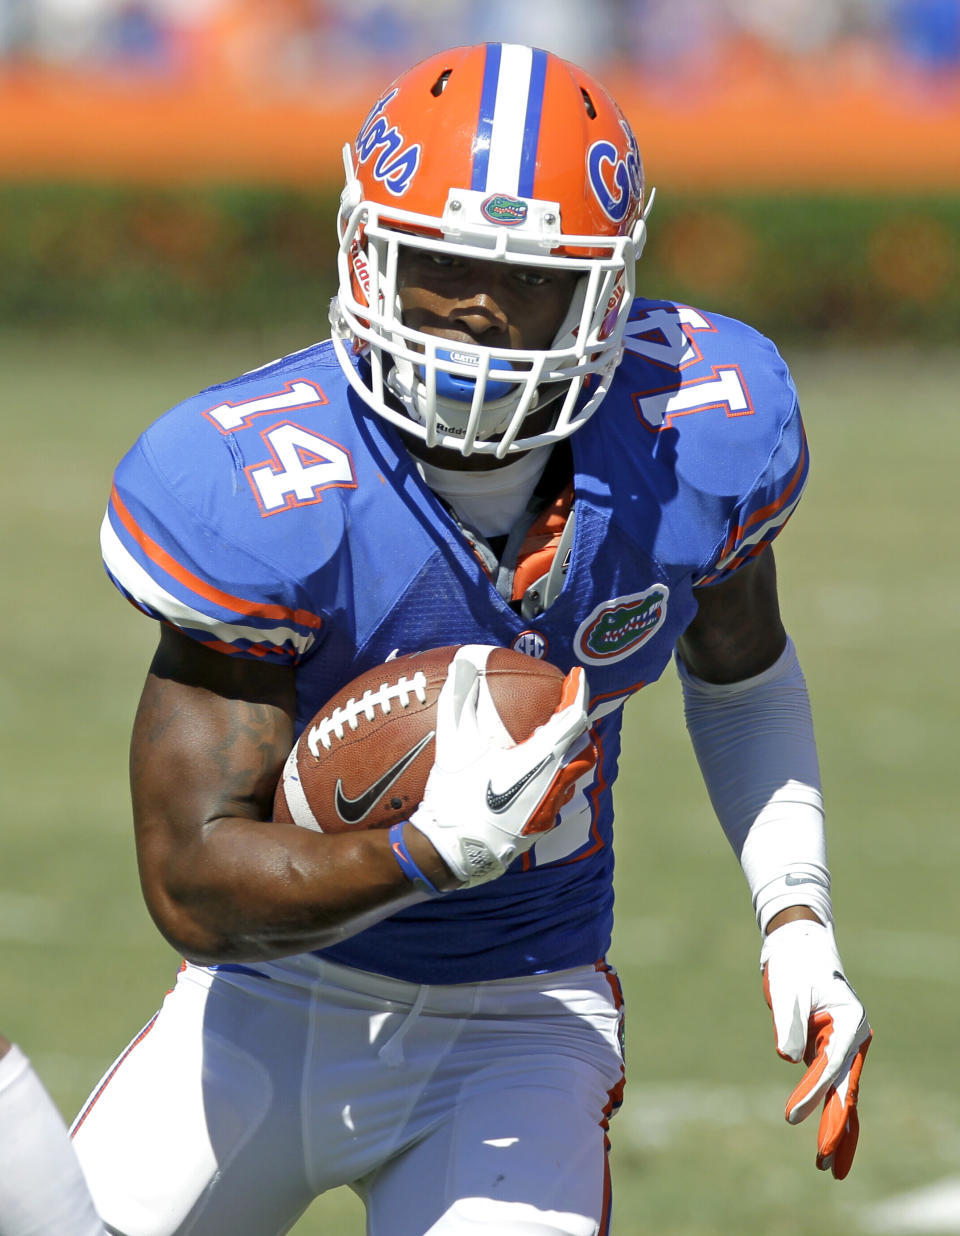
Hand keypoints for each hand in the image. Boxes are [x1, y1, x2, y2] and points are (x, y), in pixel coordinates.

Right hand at [409, 648, 595, 886]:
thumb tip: (462, 663)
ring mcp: (551, 806)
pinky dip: (555, 776)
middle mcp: (555, 781)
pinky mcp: (542, 824)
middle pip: (580, 745)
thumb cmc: (457, 798)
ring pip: (573, 771)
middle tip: (561, 706)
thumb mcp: (455, 746)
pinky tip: (534, 775)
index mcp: (539, 758)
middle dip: (575, 723)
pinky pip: (560, 793)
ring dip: (566, 751)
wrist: (453, 851)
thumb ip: (459, 701)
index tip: (576, 676)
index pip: (572, 718)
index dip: (577, 693)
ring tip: (548, 738)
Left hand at [761, 919, 871, 1178]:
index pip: (829, 1064)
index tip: (791, 1116)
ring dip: (839, 1128)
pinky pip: (834, 1087)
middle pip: (846, 1089)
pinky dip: (832, 1112)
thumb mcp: (789, 989)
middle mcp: (853, 1039)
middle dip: (836, 1125)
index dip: (811, 1092)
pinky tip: (831, 1141)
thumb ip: (789, 1022)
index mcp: (850, 1021)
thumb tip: (788, 1058)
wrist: (798, 947)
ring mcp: (844, 1047)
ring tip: (831, 1167)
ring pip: (845, 1095)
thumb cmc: (795, 965)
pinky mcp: (829, 1051)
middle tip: (825, 1159)